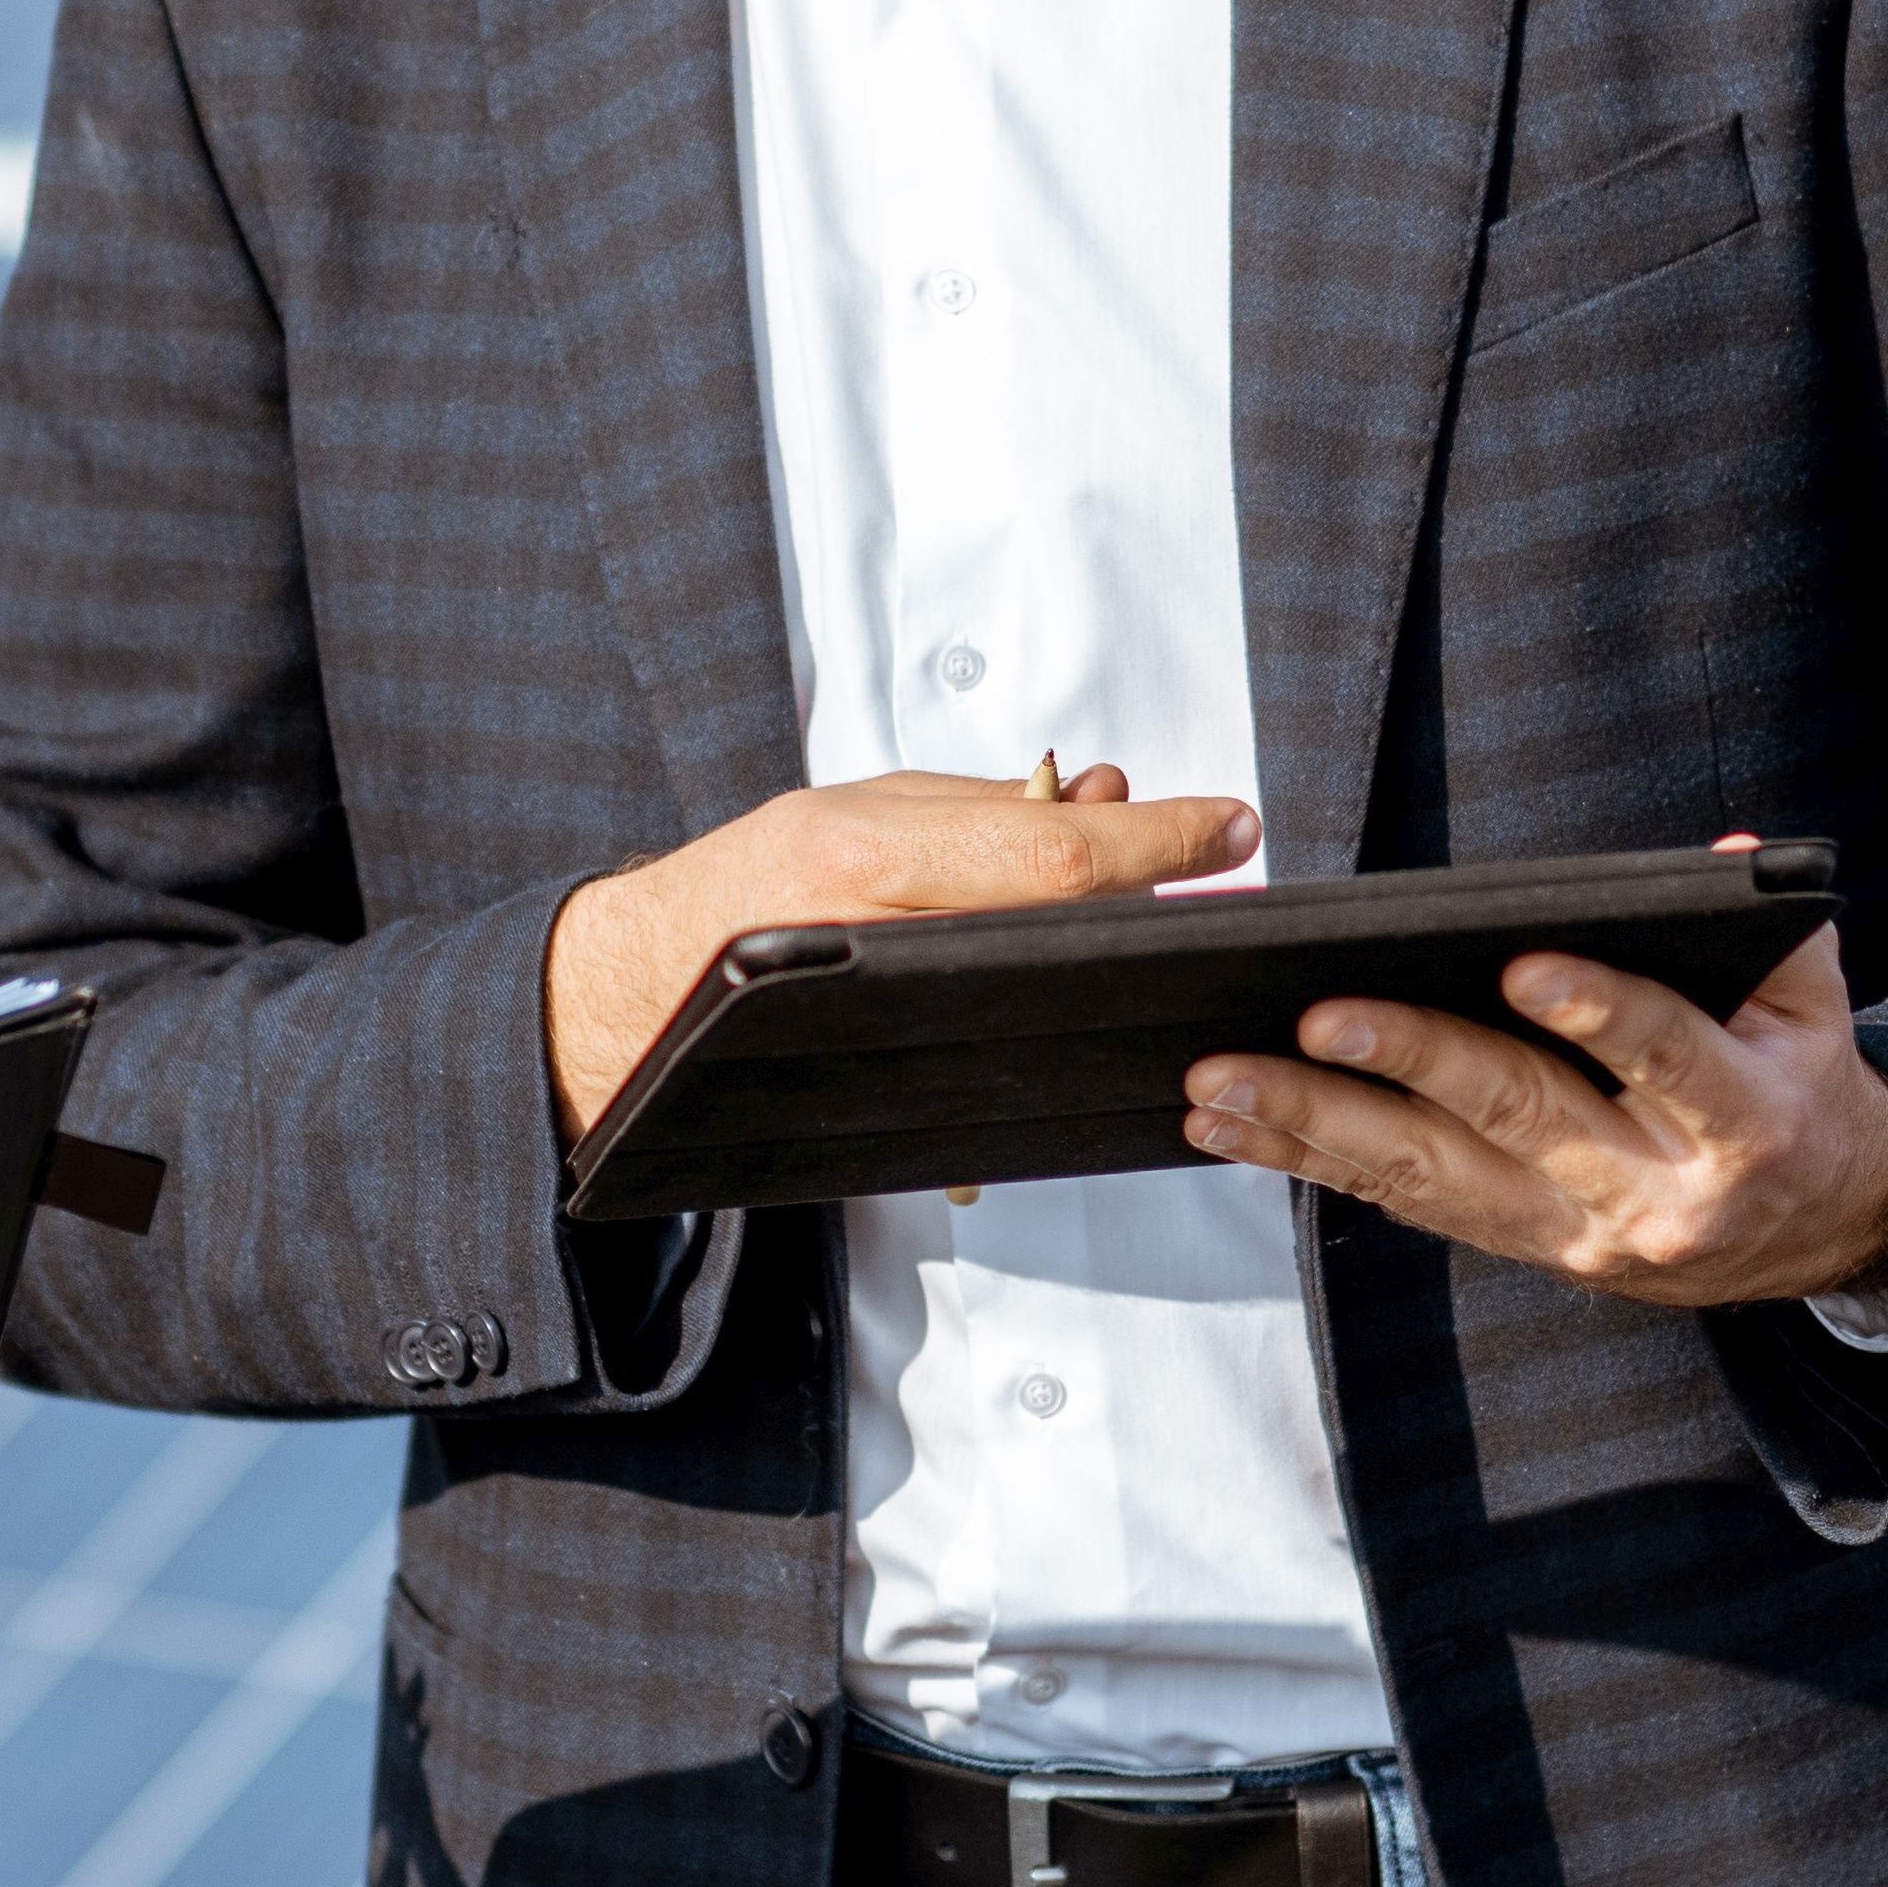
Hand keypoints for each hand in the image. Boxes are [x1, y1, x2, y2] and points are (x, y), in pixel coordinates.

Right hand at [549, 766, 1248, 1132]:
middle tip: (1187, 873)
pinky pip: (1005, 1059)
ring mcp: (887, 1029)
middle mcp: (878, 945)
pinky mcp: (896, 1091)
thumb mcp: (870, 806)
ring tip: (1121, 926)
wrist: (654, 988)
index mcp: (870, 857)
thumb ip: (992, 806)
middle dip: (1141, 901)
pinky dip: (1053, 1020)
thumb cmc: (759, 880)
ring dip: (1104, 960)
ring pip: (1048, 1000)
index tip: (1232, 826)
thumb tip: (1112, 795)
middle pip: (1065, 931)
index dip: (1158, 841)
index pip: (1055, 853)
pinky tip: (1068, 994)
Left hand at [1181, 910, 1887, 1311]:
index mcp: (1741, 1121)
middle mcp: (1654, 1191)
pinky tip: (1237, 1129)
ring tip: (1221, 1084)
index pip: (1668, 1056)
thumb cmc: (1802, 1088)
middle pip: (1521, 1121)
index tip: (1524, 966)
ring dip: (1318, 1129)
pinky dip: (1316, 1165)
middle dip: (1412, 1064)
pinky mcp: (1530, 1249)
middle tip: (1320, 1016)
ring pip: (1434, 1180)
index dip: (1601, 1012)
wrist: (1820, 1233)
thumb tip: (1728, 860)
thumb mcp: (1817, 1011)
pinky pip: (1410, 1206)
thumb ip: (1780, 937)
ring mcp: (1581, 1233)